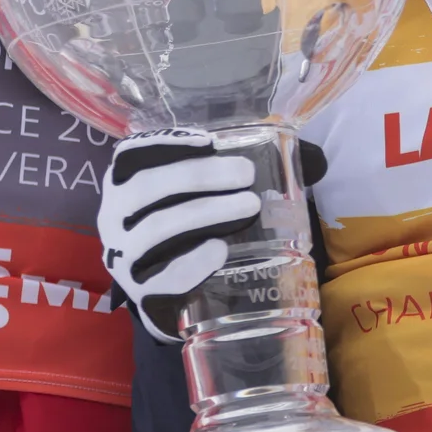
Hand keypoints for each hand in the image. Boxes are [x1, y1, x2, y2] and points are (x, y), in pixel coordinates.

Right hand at [98, 132, 325, 341]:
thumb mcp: (205, 193)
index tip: (209, 140)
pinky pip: (161, 277)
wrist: (166, 286)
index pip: (134, 152)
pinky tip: (219, 251)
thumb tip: (316, 162)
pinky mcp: (139, 290)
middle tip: (245, 174)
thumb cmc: (190, 224)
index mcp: (127, 179)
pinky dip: (191, 262)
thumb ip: (243, 170)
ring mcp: (124, 254)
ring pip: (156, 229)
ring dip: (203, 213)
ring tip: (247, 206)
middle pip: (147, 188)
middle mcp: (115, 214)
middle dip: (197, 176)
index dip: (166, 142)